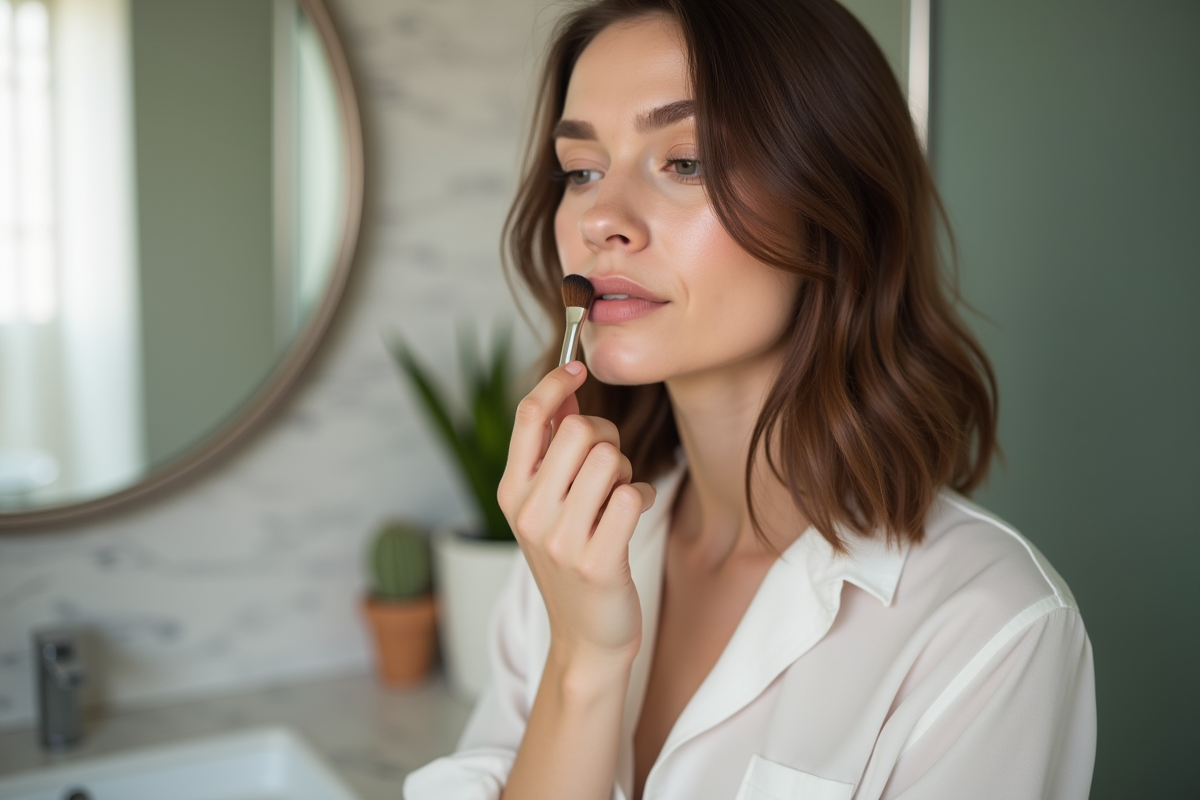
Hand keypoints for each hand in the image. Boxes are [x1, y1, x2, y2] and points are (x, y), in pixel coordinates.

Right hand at [497, 362, 656, 674]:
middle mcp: (528, 512)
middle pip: (578, 430)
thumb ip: (549, 451)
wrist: (585, 638)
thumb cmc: (571, 561)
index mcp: (511, 492)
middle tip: (607, 466)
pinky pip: (631, 494)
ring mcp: (560, 538)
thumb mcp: (546, 506)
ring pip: (608, 459)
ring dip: (623, 472)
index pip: (530, 416)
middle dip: (605, 438)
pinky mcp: (596, 559)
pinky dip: (640, 498)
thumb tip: (565, 393)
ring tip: (615, 499)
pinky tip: (629, 518)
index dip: (557, 382)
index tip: (579, 368)